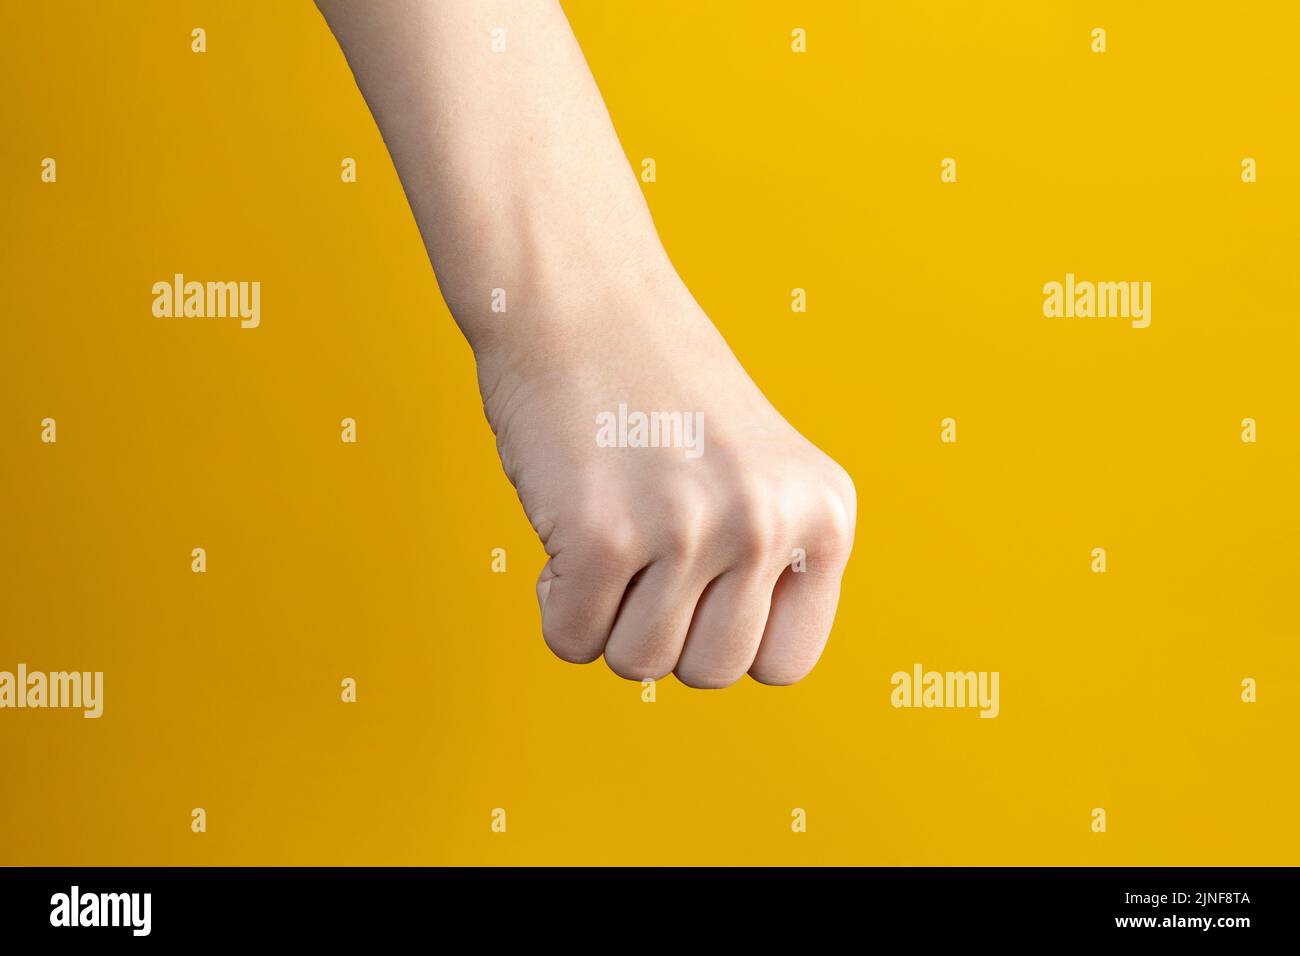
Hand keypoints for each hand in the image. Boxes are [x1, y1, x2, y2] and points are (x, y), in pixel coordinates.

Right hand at [475, 276, 855, 686]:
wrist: (580, 297)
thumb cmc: (658, 392)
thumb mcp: (757, 472)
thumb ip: (770, 561)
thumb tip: (739, 662)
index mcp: (823, 513)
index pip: (785, 664)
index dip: (726, 637)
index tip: (698, 589)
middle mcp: (770, 523)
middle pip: (710, 673)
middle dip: (662, 631)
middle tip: (642, 555)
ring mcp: (690, 529)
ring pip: (638, 664)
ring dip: (607, 616)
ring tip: (608, 533)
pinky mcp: (604, 533)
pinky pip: (571, 639)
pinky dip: (555, 602)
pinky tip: (568, 529)